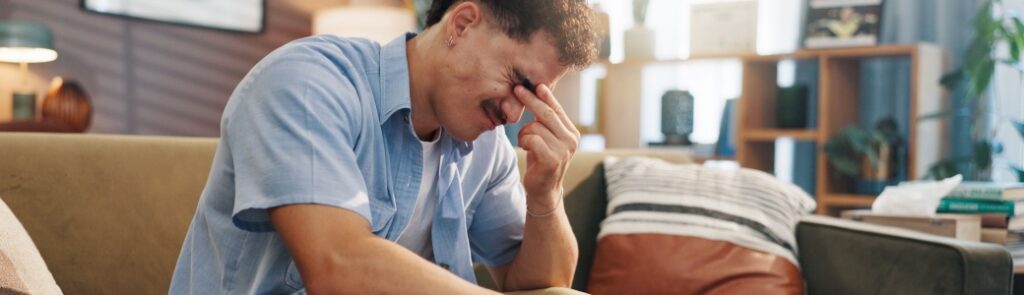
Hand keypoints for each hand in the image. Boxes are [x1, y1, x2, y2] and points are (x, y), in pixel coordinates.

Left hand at [514, 84, 579, 211]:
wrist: (543, 191)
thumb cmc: (541, 160)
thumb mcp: (546, 138)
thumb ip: (546, 121)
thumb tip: (538, 92)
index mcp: (571, 132)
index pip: (557, 109)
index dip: (545, 95)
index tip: (534, 84)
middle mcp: (571, 140)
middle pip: (547, 113)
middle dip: (530, 100)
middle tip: (516, 89)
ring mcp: (563, 150)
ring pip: (535, 127)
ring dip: (523, 133)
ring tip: (525, 143)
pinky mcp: (553, 159)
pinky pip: (531, 139)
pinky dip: (524, 142)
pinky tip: (525, 149)